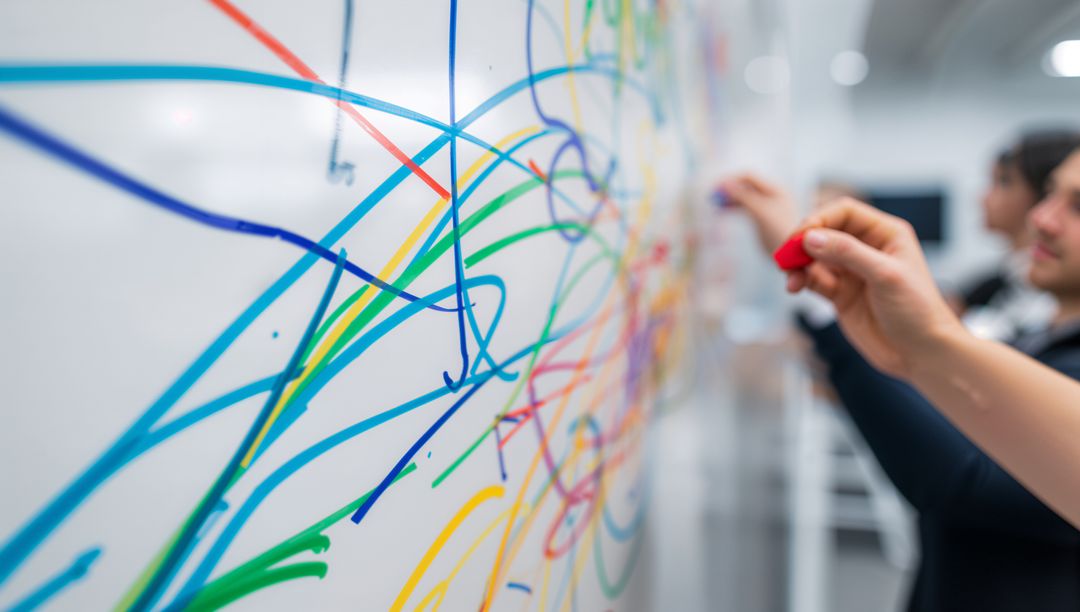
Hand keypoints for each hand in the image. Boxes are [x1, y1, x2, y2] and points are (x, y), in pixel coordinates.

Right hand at [719, 173, 798, 252]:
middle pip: (746, 186)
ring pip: (745, 197)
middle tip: (711, 197)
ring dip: (730, 199)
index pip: (748, 177)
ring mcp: (769, 207)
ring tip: (716, 205)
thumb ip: (743, 196)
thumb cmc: (779, 233)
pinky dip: (735, 207)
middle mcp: (772, 195)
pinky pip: (747, 207)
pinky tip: (725, 211)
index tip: (714, 189)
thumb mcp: (759, 212)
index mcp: (775, 189)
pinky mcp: (764, 220)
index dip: (730, 181)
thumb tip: (725, 183)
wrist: (794, 258)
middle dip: (728, 190)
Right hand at [785, 198, 965, 378]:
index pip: (844, 213)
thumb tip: (810, 238)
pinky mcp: (840, 294)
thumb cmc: (917, 311)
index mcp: (885, 234)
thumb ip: (848, 253)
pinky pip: (813, 280)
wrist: (922, 353)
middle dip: (803, 242)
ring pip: (815, 257)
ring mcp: (852, 272)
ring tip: (790, 277)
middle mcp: (867, 249)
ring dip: (798, 264)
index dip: (820, 219)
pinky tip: (794, 288)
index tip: (801, 236)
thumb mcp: (885, 275)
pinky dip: (800, 281)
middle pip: (825, 232)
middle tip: (786, 255)